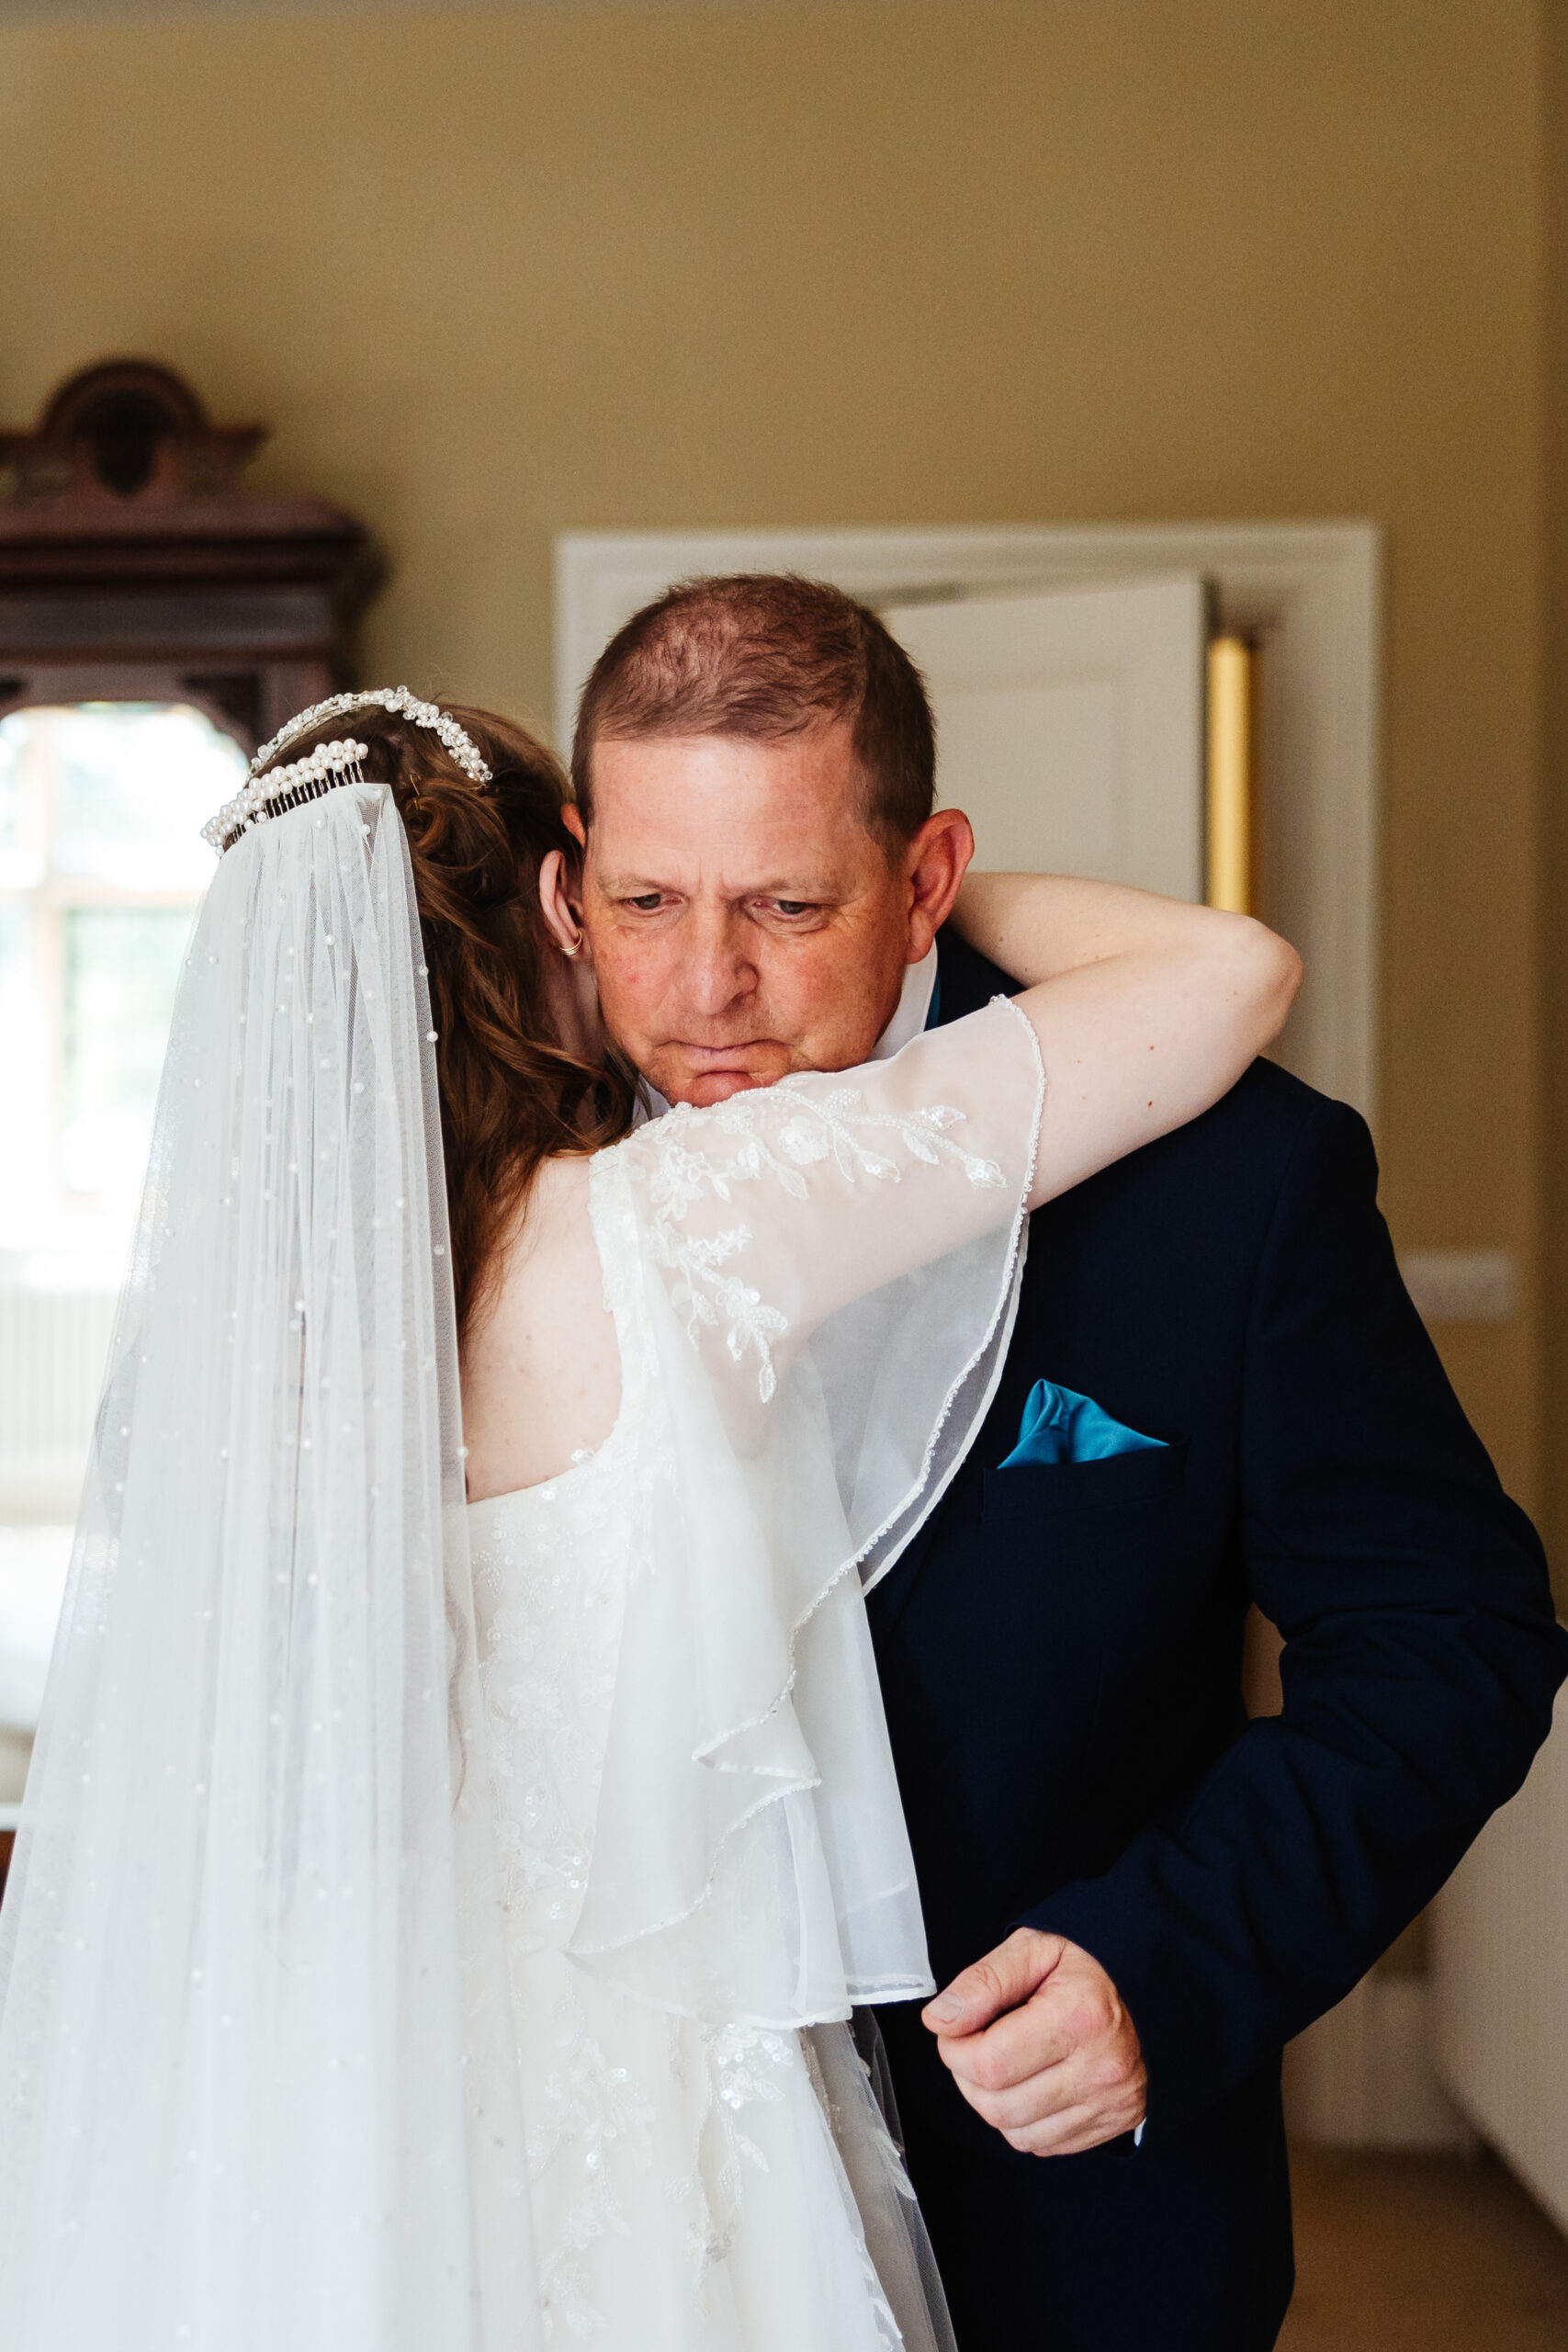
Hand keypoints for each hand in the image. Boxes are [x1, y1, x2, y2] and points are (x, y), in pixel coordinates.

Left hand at [922, 1927, 1146, 2155]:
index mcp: (1079, 2018)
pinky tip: (1028, 2083)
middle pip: (998, 2105)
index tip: (953, 2029)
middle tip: (974, 2044)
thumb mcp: (1032, 1949)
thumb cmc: (1083, 1967)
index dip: (953, 2049)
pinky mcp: (1111, 2125)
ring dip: (991, 2102)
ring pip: (1016, 2133)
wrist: (1142, 1989)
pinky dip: (1020, 2121)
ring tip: (1000, 2063)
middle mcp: (1100, 2069)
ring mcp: (1109, 2104)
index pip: (989, 2062)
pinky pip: (1041, 2145)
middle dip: (968, 2077)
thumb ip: (983, 1982)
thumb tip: (940, 2020)